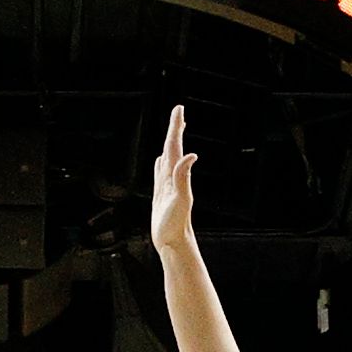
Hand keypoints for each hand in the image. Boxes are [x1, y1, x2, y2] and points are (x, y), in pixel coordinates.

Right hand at [149, 105, 197, 255]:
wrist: (174, 242)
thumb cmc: (175, 225)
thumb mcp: (180, 199)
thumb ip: (184, 177)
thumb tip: (191, 155)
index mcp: (175, 176)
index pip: (175, 146)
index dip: (176, 128)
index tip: (179, 109)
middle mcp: (172, 178)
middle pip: (173, 148)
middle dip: (175, 129)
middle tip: (178, 112)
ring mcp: (167, 186)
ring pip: (167, 158)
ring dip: (170, 144)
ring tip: (173, 132)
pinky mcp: (162, 195)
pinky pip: (160, 173)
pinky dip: (160, 163)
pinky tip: (160, 161)